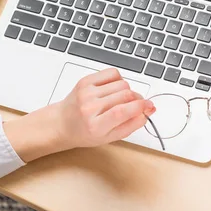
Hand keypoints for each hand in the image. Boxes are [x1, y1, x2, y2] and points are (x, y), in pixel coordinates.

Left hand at [3, 68, 155, 161]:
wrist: (61, 123)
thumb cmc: (85, 133)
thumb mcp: (109, 138)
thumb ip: (131, 125)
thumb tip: (148, 111)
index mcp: (95, 126)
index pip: (122, 112)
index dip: (140, 107)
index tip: (149, 106)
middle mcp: (89, 107)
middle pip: (126, 95)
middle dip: (137, 99)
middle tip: (136, 105)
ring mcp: (87, 92)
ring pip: (122, 83)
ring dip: (128, 91)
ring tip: (119, 100)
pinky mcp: (86, 80)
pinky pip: (113, 73)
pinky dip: (119, 80)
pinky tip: (113, 89)